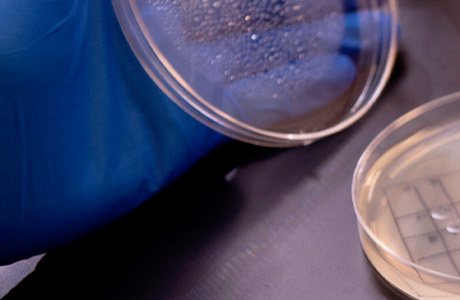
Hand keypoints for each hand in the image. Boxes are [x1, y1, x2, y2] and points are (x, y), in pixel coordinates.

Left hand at [0, 0, 374, 263]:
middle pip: (241, 12)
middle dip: (294, 6)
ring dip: (311, 39)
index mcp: (124, 3)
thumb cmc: (13, 57)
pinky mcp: (189, 133)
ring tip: (360, 26)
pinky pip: (255, 109)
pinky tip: (338, 73)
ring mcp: (175, 84)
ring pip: (259, 54)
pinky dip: (300, 91)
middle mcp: (155, 36)